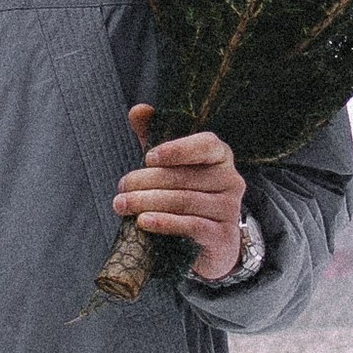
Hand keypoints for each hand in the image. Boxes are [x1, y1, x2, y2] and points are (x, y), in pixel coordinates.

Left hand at [116, 109, 246, 283]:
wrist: (209, 242)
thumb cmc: (186, 194)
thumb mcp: (170, 165)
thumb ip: (154, 137)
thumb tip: (138, 110)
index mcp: (220, 156)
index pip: (206, 144)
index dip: (178, 149)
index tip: (148, 157)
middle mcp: (231, 180)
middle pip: (186, 177)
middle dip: (146, 181)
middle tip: (121, 188)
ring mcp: (230, 209)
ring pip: (185, 201)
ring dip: (148, 202)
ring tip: (122, 205)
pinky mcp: (223, 236)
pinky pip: (191, 225)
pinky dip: (164, 222)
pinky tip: (143, 222)